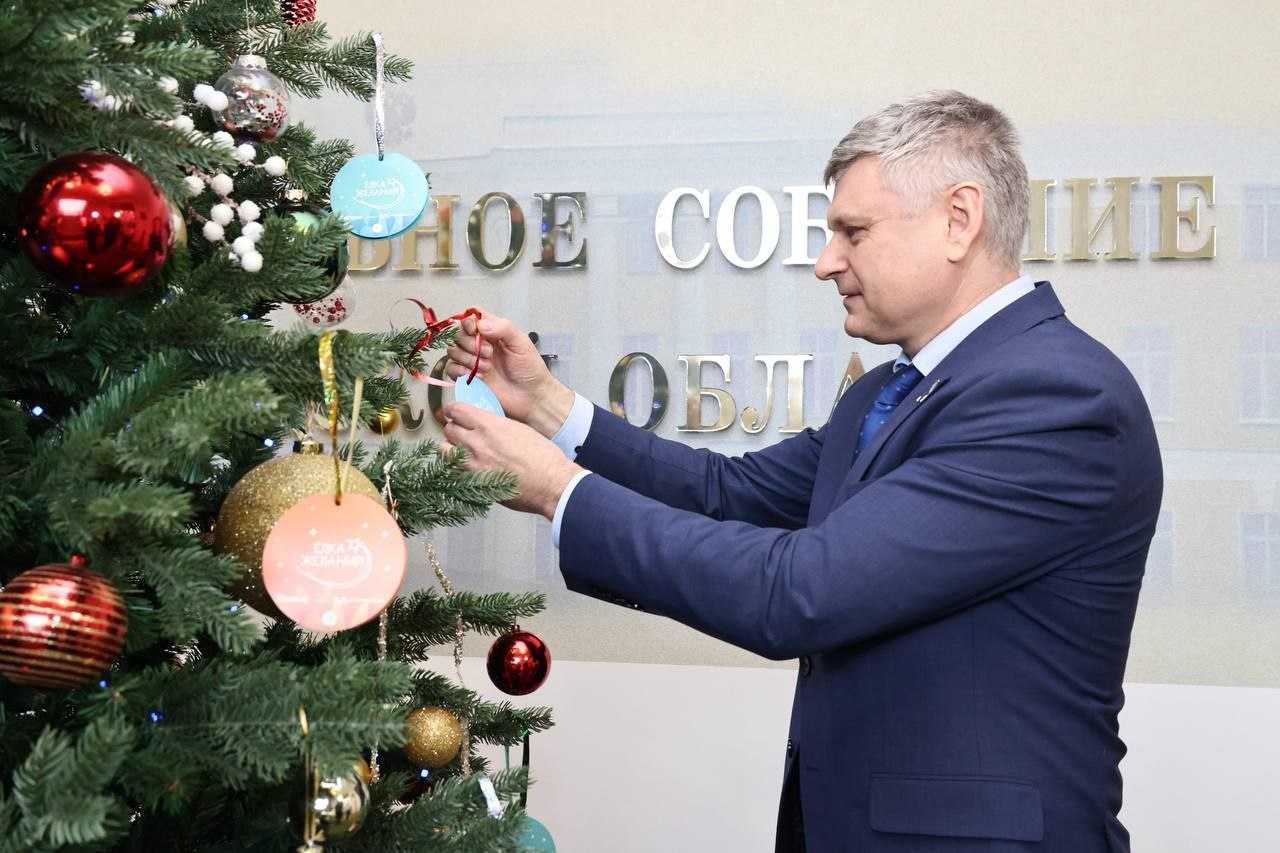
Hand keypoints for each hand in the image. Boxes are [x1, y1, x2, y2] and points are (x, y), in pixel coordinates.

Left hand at [441, 402, 582, 518]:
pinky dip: (455, 467)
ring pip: (444, 450)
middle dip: (455, 429)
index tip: (455, 413)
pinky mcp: (473, 483)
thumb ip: (497, 423)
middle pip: (448, 429)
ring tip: (461, 451)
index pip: (456, 410)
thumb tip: (484, 421)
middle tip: (462, 433)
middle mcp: (476, 442)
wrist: (550, 483)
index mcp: (490, 425)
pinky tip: (467, 468)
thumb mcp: (520, 428)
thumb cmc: (543, 457)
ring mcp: (472, 464)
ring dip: (450, 448)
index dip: (454, 410)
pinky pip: (451, 471)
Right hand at [445, 311, 574, 436]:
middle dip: (470, 344)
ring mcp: (473, 361)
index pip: (471, 319)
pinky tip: (476, 375)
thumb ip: (503, 328)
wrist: (531, 397)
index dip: (468, 322)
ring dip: (467, 358)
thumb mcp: (521, 343)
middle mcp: (480, 345)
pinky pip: (451, 369)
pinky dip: (460, 371)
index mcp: (493, 332)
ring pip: (453, 351)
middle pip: (459, 335)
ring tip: (487, 368)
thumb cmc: (530, 369)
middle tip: (490, 354)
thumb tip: (481, 324)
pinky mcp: (469, 377)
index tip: (473, 330)